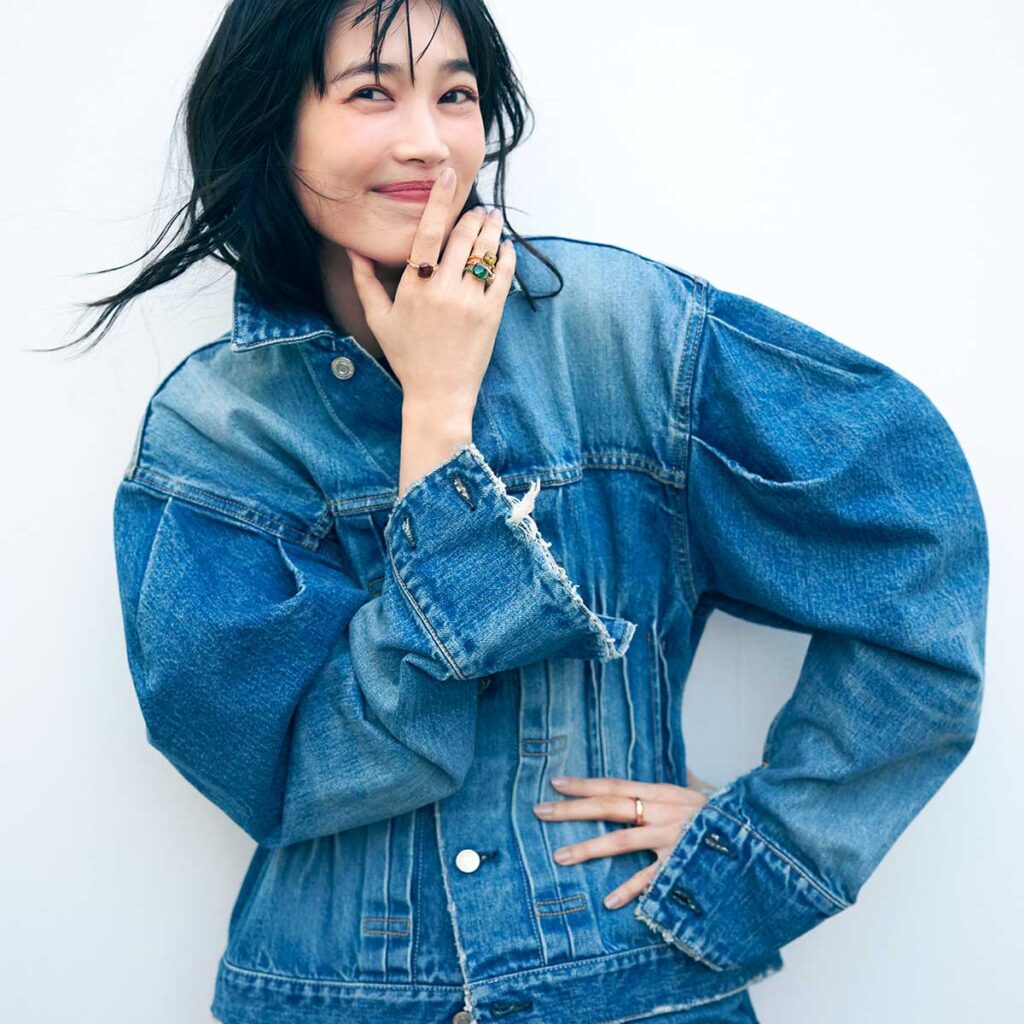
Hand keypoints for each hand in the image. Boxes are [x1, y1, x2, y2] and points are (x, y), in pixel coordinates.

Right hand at [345, 170, 516, 415]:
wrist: (437, 395)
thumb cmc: (406, 357)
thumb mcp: (378, 320)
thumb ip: (365, 281)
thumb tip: (352, 248)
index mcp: (412, 288)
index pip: (426, 233)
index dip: (439, 201)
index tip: (448, 177)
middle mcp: (441, 291)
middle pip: (462, 237)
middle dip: (474, 216)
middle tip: (481, 207)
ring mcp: (468, 304)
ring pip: (485, 253)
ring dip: (492, 230)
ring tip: (494, 220)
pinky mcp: (490, 316)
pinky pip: (503, 277)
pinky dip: (506, 257)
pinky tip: (505, 248)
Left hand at [532, 772, 713, 909]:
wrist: (763, 831)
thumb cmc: (725, 814)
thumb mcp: (696, 794)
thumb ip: (672, 792)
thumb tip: (659, 781)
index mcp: (663, 793)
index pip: (616, 785)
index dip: (585, 784)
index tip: (556, 783)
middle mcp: (662, 811)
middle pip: (609, 806)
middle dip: (572, 809)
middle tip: (540, 811)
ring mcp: (672, 838)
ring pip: (621, 841)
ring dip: (589, 848)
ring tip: (560, 856)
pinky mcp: (683, 864)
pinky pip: (652, 878)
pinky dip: (631, 889)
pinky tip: (610, 901)